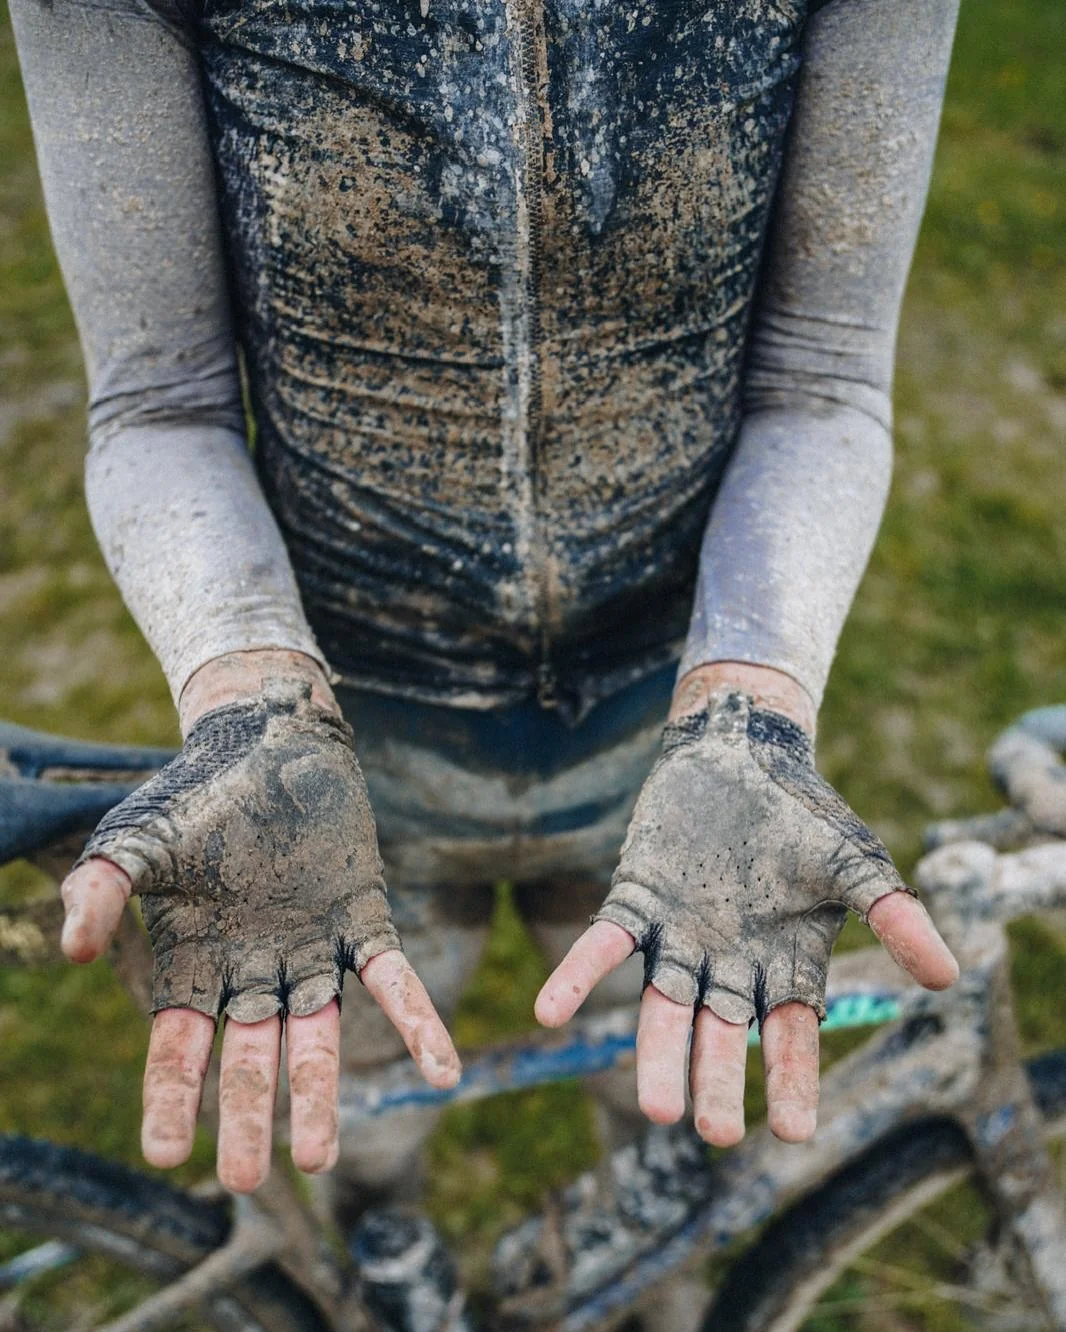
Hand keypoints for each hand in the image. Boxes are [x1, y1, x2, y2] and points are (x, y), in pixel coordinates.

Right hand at [60, 657, 459, 1190]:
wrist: (268, 739)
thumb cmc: (198, 791)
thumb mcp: (136, 839)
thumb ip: (101, 889)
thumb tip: (75, 951)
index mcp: (196, 960)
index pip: (180, 1044)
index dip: (171, 1096)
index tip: (165, 1154)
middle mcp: (256, 969)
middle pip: (250, 1055)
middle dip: (246, 1113)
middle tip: (242, 1180)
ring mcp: (312, 949)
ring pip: (318, 1034)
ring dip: (321, 1092)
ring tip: (320, 1157)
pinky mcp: (364, 919)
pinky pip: (392, 980)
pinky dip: (417, 1025)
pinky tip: (443, 1072)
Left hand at [537, 668, 956, 1145]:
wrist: (742, 752)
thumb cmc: (802, 814)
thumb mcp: (855, 864)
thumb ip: (894, 918)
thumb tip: (947, 978)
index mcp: (783, 966)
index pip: (790, 1036)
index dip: (792, 1081)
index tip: (794, 1132)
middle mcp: (727, 965)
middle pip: (721, 1034)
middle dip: (716, 1079)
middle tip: (710, 1130)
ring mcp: (678, 939)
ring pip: (662, 1007)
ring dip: (656, 1053)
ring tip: (654, 1107)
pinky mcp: (635, 902)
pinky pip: (603, 946)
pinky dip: (577, 978)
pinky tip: (550, 1011)